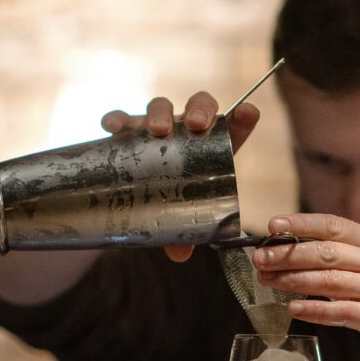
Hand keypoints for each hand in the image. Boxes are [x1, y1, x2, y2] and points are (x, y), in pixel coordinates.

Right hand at [101, 92, 258, 262]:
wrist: (145, 192)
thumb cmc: (177, 200)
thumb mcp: (185, 215)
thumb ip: (186, 232)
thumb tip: (180, 255)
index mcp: (214, 146)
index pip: (234, 127)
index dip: (243, 118)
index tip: (247, 113)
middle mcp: (188, 130)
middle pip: (199, 105)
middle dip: (199, 111)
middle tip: (195, 126)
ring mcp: (160, 125)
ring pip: (162, 106)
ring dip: (161, 114)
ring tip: (157, 130)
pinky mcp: (131, 128)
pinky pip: (124, 119)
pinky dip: (119, 119)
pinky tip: (112, 126)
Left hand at [252, 213, 359, 360]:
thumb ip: (341, 258)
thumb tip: (289, 253)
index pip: (333, 225)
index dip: (300, 223)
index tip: (272, 225)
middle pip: (326, 252)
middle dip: (288, 255)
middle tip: (260, 259)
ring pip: (329, 281)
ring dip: (293, 280)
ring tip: (268, 281)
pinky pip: (341, 311)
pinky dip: (314, 310)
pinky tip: (293, 308)